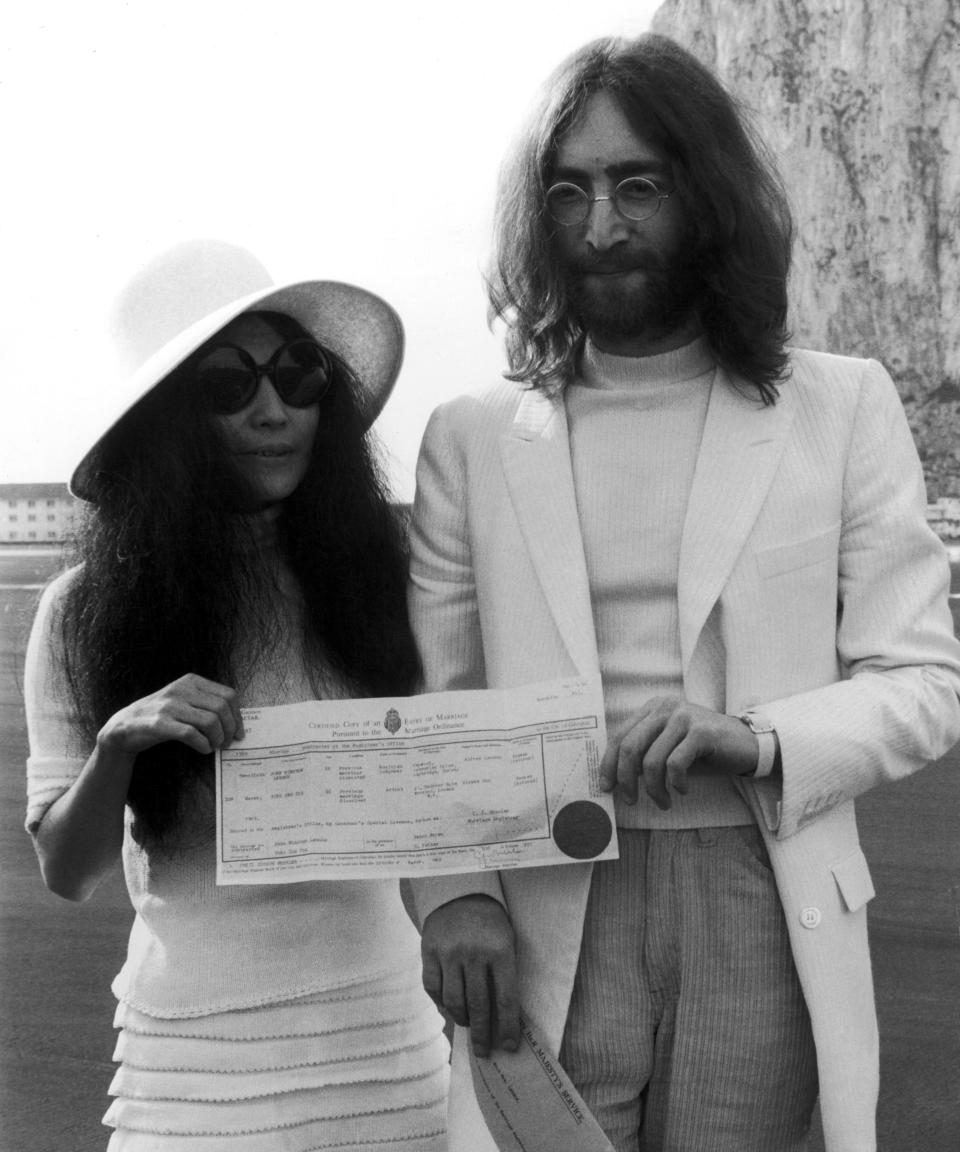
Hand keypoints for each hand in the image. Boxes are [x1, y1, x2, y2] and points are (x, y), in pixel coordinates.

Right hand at [96, 673, 243, 758]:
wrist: (125, 726)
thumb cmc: (161, 715)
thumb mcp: (184, 700)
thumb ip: (206, 703)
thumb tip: (236, 722)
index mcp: (191, 681)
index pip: (228, 694)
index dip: (238, 715)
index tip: (239, 731)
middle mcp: (181, 689)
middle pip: (222, 708)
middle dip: (230, 729)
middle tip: (228, 742)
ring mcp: (170, 705)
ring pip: (210, 721)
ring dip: (218, 738)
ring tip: (215, 746)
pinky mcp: (160, 723)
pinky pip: (192, 734)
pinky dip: (203, 745)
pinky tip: (204, 749)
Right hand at [420, 894, 519, 1057]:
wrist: (461, 892)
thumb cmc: (490, 923)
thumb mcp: (507, 942)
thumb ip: (504, 975)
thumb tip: (503, 1019)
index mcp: (500, 951)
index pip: (505, 999)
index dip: (508, 1027)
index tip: (509, 1047)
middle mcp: (473, 954)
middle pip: (478, 1005)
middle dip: (482, 1034)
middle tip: (484, 1051)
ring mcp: (448, 953)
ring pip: (453, 1001)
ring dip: (462, 1019)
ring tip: (468, 1024)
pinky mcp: (429, 951)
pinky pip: (433, 988)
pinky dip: (441, 1002)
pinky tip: (450, 1006)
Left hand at [600, 697, 756, 809]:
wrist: (746, 744)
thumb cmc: (703, 750)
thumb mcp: (669, 746)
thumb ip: (645, 753)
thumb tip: (617, 778)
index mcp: (653, 708)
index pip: (619, 735)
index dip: (609, 763)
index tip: (607, 787)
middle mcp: (666, 708)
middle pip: (630, 747)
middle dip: (626, 779)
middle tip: (631, 800)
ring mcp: (684, 717)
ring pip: (652, 760)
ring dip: (654, 789)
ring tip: (664, 802)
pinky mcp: (702, 732)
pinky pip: (676, 764)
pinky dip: (675, 783)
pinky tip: (682, 790)